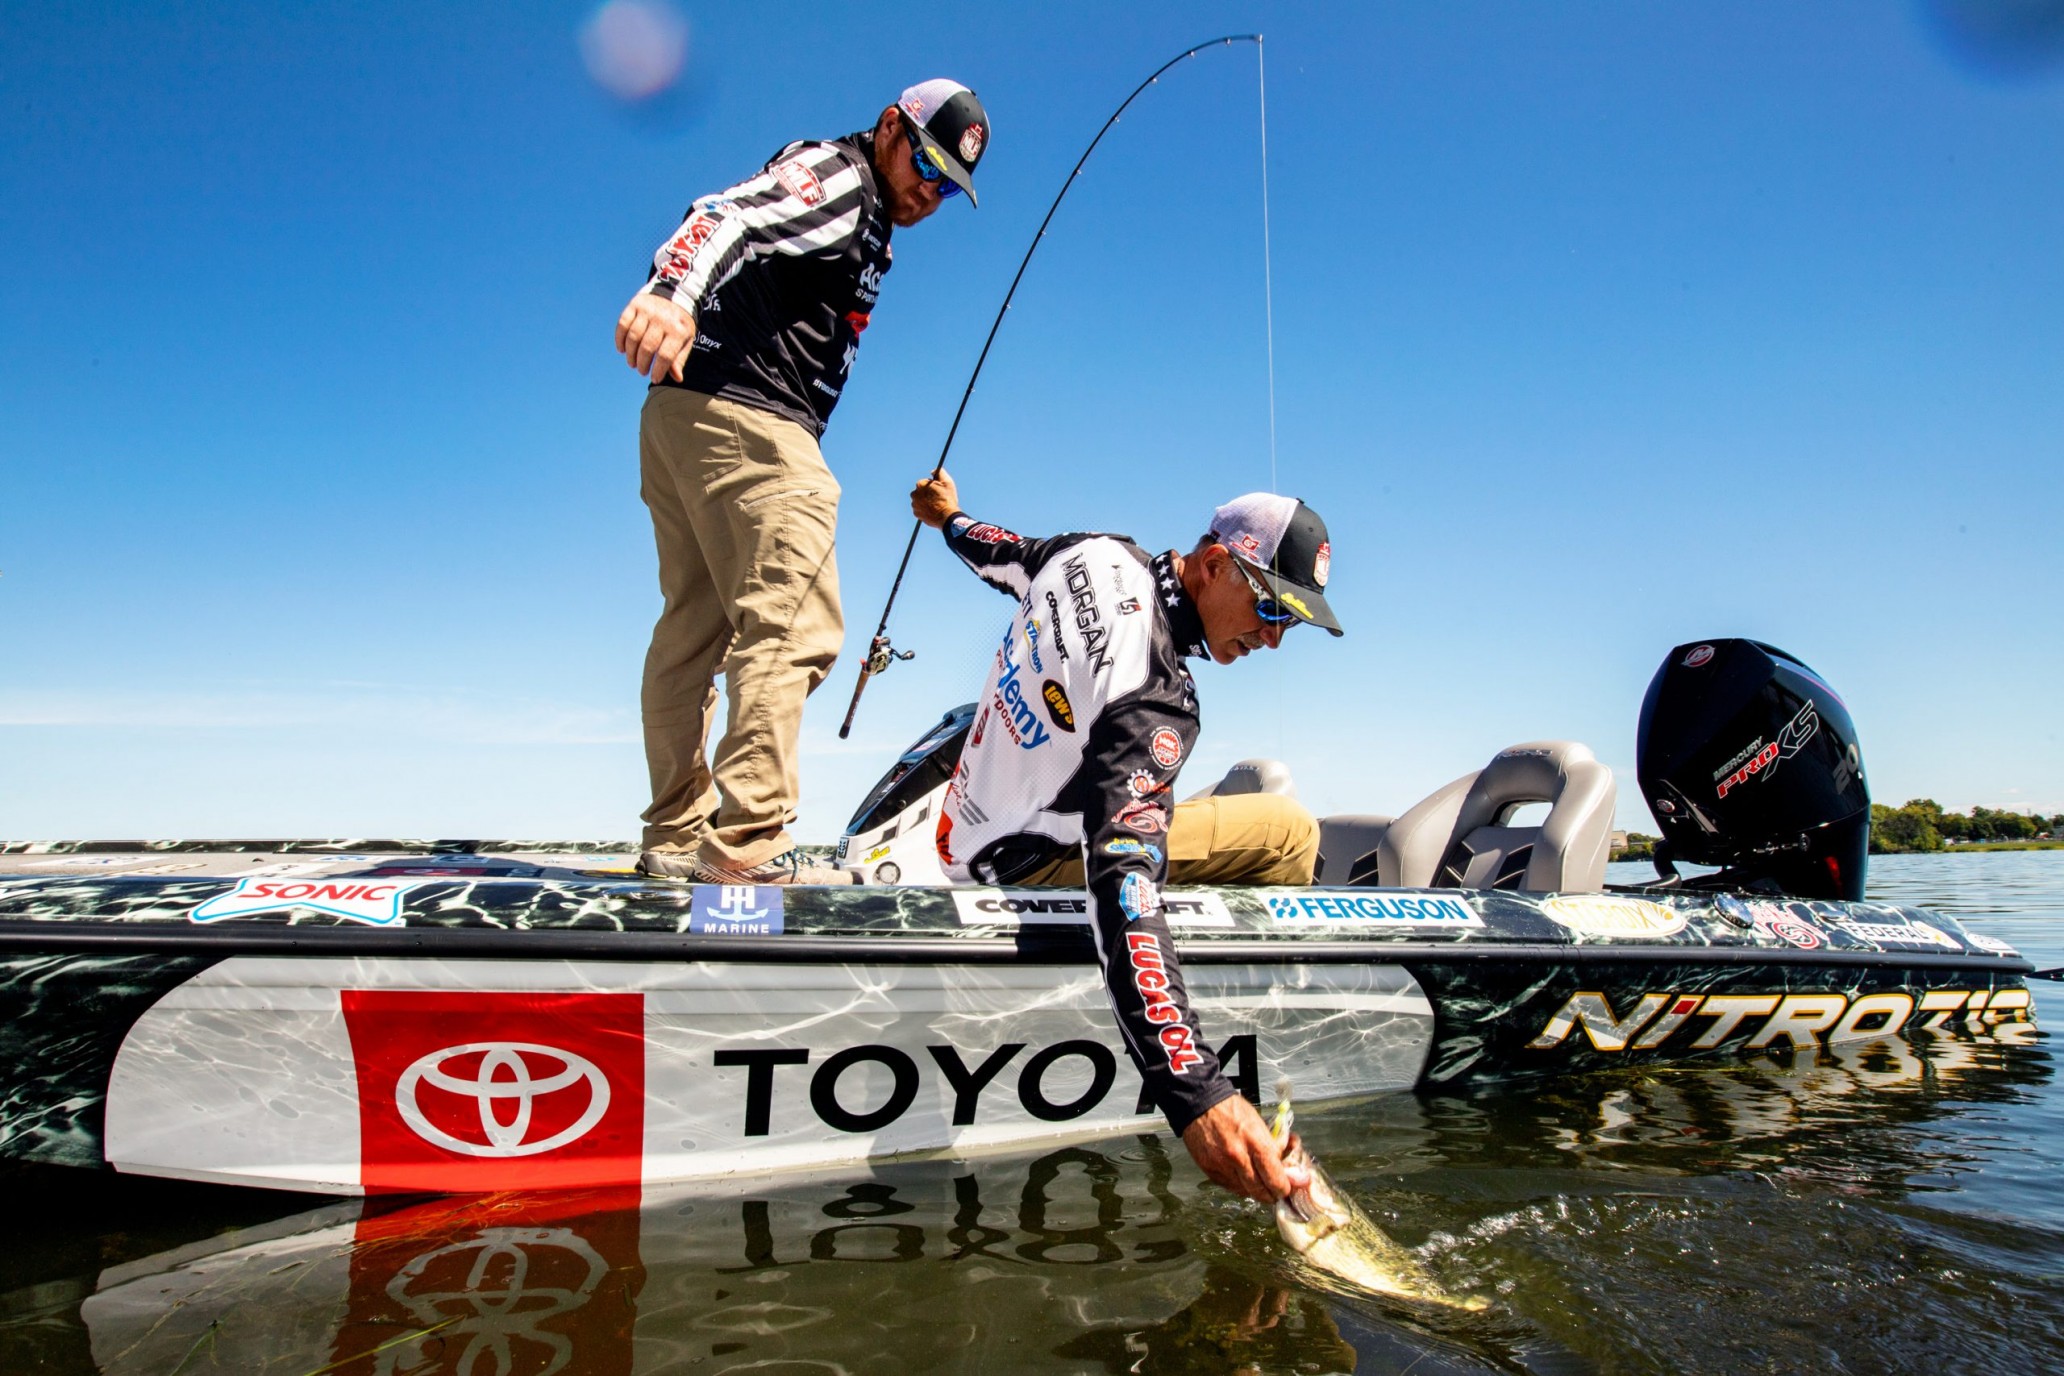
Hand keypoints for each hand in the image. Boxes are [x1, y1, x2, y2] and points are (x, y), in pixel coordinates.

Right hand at [615, 292, 696, 381]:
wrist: (675, 293)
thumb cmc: (680, 322)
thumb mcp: (686, 339)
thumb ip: (679, 358)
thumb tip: (677, 378)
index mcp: (678, 330)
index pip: (666, 355)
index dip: (658, 370)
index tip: (654, 378)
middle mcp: (662, 320)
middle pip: (647, 348)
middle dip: (642, 364)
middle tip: (641, 371)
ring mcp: (648, 311)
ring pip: (633, 337)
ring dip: (630, 354)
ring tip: (632, 363)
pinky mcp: (635, 304)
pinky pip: (623, 324)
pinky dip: (620, 338)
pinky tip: (622, 349)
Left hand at [910, 470, 959, 527]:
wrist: (946, 517)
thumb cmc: (947, 499)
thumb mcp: (947, 482)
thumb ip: (939, 473)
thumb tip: (933, 471)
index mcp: (920, 484)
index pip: (925, 482)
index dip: (932, 486)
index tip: (938, 491)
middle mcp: (914, 494)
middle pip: (920, 491)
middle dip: (927, 494)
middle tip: (936, 498)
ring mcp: (914, 504)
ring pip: (919, 500)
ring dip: (925, 502)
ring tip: (935, 506)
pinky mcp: (916, 513)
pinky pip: (920, 509)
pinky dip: (924, 510)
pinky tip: (932, 511)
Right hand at [1179, 1095, 1309, 1204]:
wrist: (1202, 1104)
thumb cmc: (1233, 1111)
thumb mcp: (1261, 1125)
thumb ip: (1277, 1148)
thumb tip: (1294, 1168)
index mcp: (1256, 1143)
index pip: (1276, 1180)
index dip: (1284, 1189)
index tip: (1285, 1188)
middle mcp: (1238, 1158)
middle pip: (1261, 1193)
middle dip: (1270, 1195)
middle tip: (1274, 1191)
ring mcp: (1222, 1166)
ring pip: (1245, 1192)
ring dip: (1253, 1190)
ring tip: (1256, 1179)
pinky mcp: (1209, 1170)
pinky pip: (1229, 1187)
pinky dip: (1238, 1184)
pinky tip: (1240, 1174)